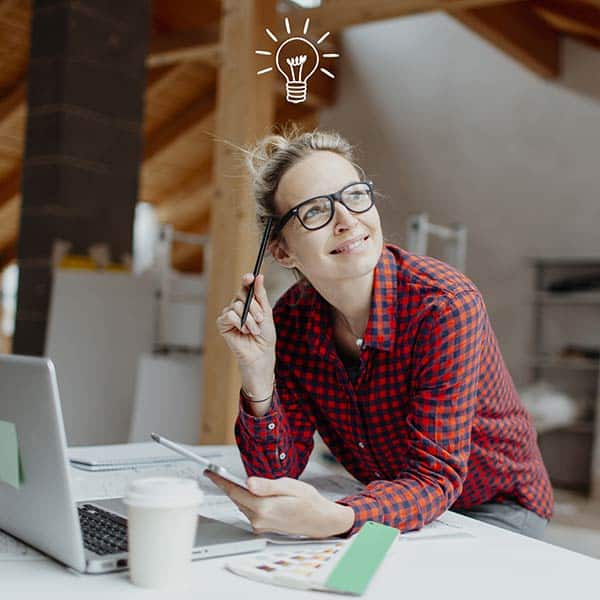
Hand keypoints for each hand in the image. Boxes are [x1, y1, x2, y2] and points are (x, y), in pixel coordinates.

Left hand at [204, 472, 354, 538]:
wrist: (321, 520)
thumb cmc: (308, 501)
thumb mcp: (290, 487)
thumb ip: (267, 486)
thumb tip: (248, 482)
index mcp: (264, 508)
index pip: (235, 492)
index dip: (220, 481)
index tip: (209, 472)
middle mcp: (259, 519)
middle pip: (236, 498)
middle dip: (226, 485)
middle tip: (215, 472)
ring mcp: (260, 525)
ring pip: (242, 504)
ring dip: (236, 492)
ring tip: (228, 479)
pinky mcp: (262, 526)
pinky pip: (248, 510)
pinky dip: (245, 499)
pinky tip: (247, 492)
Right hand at [216, 273, 275, 374]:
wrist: (261, 353)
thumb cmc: (265, 335)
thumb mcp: (266, 312)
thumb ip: (261, 295)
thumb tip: (258, 276)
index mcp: (249, 302)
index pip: (246, 286)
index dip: (247, 279)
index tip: (250, 276)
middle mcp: (238, 306)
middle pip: (242, 294)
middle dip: (254, 307)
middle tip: (260, 319)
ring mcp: (229, 314)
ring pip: (236, 305)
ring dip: (249, 319)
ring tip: (254, 330)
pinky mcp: (222, 324)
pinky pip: (229, 315)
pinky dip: (239, 323)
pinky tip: (244, 331)